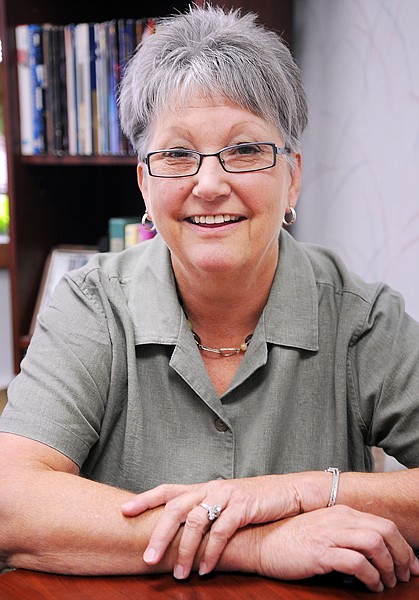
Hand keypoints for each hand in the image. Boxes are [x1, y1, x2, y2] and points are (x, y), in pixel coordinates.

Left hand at [121, 475, 304, 577]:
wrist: (287, 492)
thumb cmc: (252, 500)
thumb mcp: (224, 502)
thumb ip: (203, 511)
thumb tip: (179, 532)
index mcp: (202, 487)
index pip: (168, 490)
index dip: (145, 498)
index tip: (123, 510)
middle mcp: (210, 488)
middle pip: (176, 507)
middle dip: (159, 534)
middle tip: (147, 559)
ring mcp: (226, 496)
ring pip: (196, 520)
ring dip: (185, 550)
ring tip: (180, 574)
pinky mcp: (243, 506)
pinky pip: (222, 531)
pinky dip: (211, 552)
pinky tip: (206, 568)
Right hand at [252, 505, 418, 592]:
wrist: (261, 542)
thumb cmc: (292, 540)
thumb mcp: (324, 530)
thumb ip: (347, 534)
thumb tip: (375, 551)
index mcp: (341, 511)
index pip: (383, 524)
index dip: (402, 546)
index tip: (410, 564)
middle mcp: (338, 518)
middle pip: (385, 531)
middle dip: (402, 556)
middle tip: (404, 575)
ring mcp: (329, 533)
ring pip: (375, 544)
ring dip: (388, 567)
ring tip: (387, 583)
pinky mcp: (321, 551)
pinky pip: (356, 562)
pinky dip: (370, 576)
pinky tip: (370, 585)